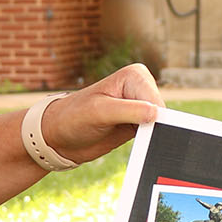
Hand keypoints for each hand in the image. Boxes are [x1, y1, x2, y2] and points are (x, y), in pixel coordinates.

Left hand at [40, 64, 163, 165]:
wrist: (59, 136)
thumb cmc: (73, 117)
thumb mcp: (99, 112)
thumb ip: (129, 111)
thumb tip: (156, 113)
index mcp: (135, 76)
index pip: (156, 100)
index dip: (152, 118)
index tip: (138, 130)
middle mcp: (140, 88)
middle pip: (162, 113)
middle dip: (154, 128)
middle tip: (131, 136)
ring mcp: (140, 107)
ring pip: (161, 125)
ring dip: (152, 136)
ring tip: (129, 139)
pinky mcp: (138, 124)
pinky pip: (154, 134)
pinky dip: (149, 142)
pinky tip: (134, 145)